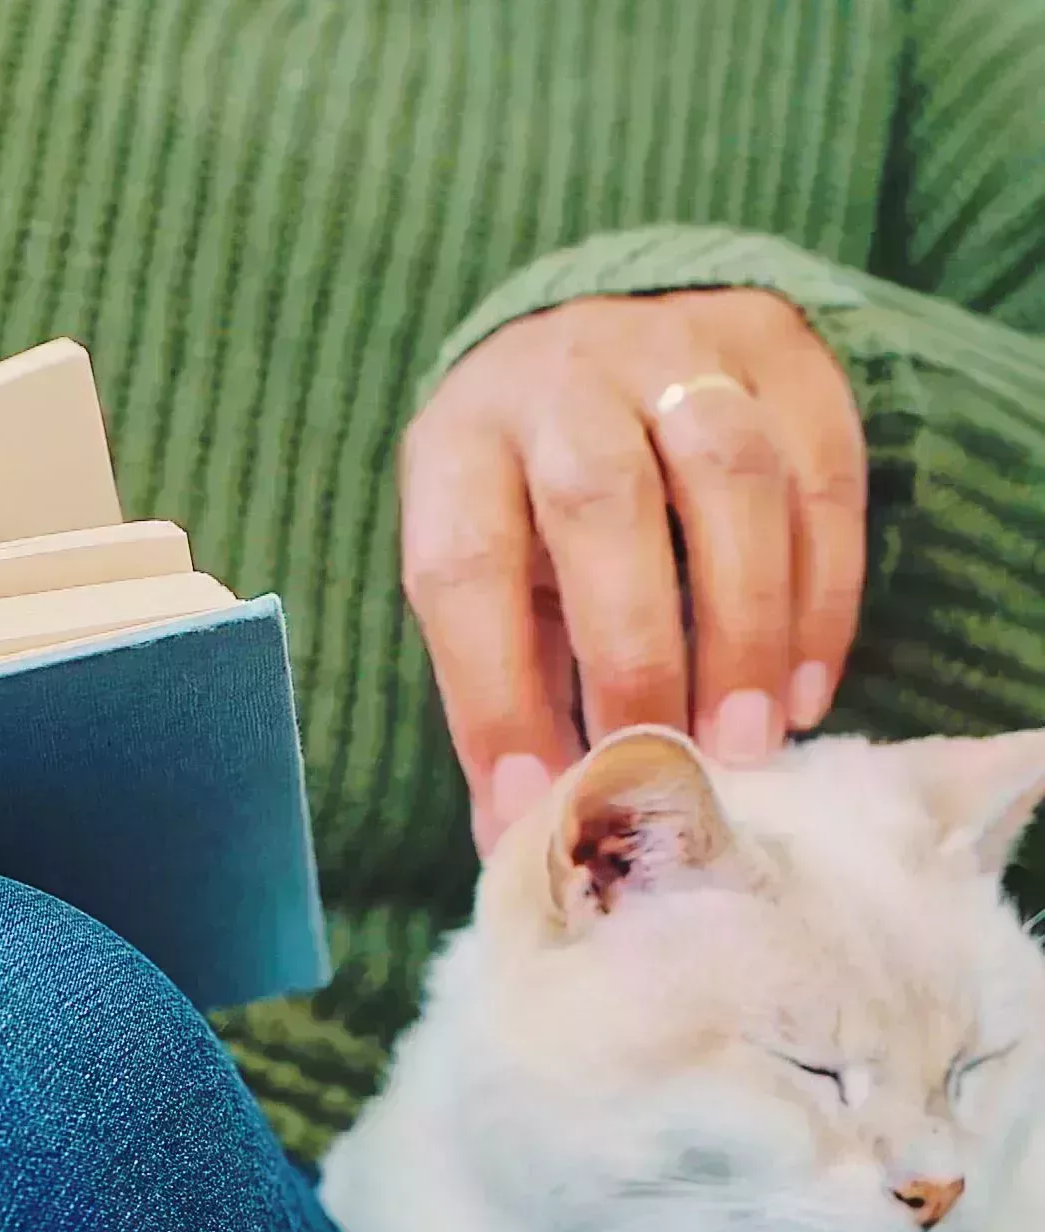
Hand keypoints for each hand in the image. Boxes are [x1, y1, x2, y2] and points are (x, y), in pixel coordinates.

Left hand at [399, 287, 866, 852]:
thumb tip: (517, 842)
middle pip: (601, 505)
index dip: (494, 695)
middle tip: (670, 761)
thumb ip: (505, 696)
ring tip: (751, 741)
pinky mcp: (781, 346)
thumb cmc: (527, 503)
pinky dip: (823, 594)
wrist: (596, 339)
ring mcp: (676, 347)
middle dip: (638, 653)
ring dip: (747, 624)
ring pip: (730, 475)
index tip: (533, 802)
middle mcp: (559, 379)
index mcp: (459, 448)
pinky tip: (803, 690)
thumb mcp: (491, 584)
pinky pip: (823, 469)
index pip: (463, 571)